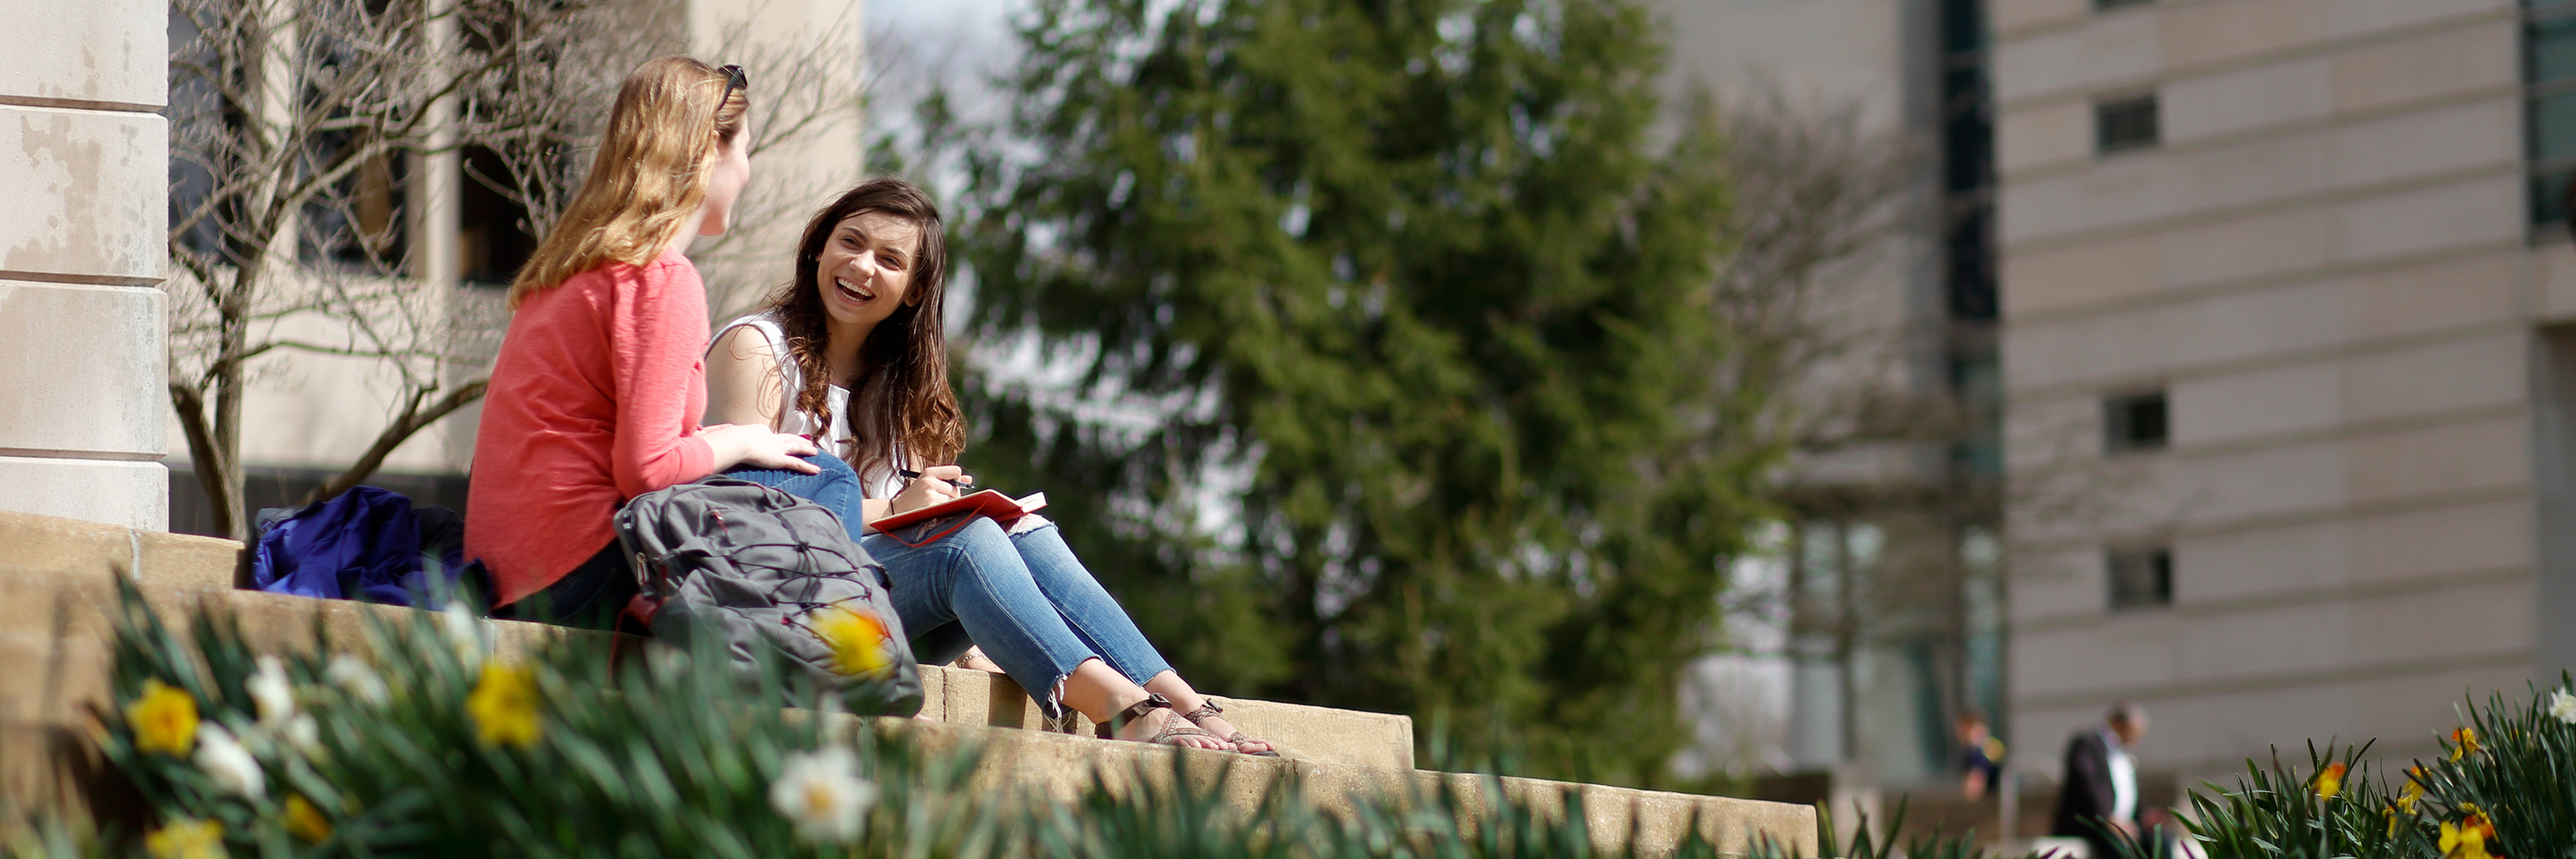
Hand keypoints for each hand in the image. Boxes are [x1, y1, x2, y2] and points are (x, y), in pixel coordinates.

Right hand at [700, 423, 818, 473]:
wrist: (734, 441)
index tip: (778, 439)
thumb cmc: (724, 439)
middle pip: (786, 437)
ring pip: (795, 447)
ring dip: (806, 449)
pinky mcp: (779, 458)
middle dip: (796, 439)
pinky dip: (807, 466)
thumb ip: (712, 437)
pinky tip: (816, 469)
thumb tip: (697, 436)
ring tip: (816, 451)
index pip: (768, 435)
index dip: (775, 438)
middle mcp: (769, 437)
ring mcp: (775, 447)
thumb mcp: (718, 436)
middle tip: (806, 441)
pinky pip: (796, 463)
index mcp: (757, 431)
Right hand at [889, 464, 964, 514]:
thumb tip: (969, 479)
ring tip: (933, 506)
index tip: (951, 486)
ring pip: (952, 500)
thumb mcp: (929, 483)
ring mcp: (929, 493)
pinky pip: (946, 509)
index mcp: (929, 472)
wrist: (897, 510)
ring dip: (947, 506)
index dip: (957, 480)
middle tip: (938, 500)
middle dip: (952, 497)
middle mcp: (929, 481)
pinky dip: (942, 512)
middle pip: (956, 489)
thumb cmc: (916, 496)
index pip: (955, 471)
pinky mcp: (930, 506)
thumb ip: (949, 480)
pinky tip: (932, 511)